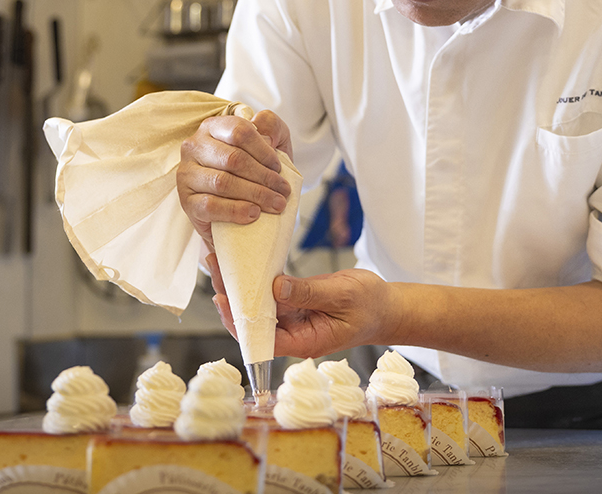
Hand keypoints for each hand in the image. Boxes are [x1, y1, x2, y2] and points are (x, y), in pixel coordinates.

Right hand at [178, 110, 292, 250]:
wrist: (237, 215)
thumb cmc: (254, 171)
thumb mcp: (270, 142)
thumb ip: (272, 126)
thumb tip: (267, 135)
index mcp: (213, 127)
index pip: (239, 131)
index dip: (264, 151)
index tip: (279, 168)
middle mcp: (194, 147)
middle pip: (233, 158)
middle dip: (264, 177)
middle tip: (283, 192)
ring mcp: (187, 174)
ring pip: (222, 182)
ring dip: (255, 194)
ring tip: (275, 204)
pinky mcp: (186, 201)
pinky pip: (210, 205)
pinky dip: (235, 210)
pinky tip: (253, 213)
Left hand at [207, 254, 391, 358]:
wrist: (386, 306)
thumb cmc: (370, 306)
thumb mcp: (342, 296)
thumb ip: (309, 293)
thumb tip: (276, 287)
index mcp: (304, 342)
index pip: (262, 339)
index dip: (239, 321)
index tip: (223, 299)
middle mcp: (293, 333)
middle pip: (254, 321)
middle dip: (232, 297)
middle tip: (216, 268)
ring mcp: (292, 317)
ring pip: (258, 304)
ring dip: (240, 285)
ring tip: (221, 260)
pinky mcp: (294, 301)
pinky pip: (270, 293)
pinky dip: (257, 279)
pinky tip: (243, 262)